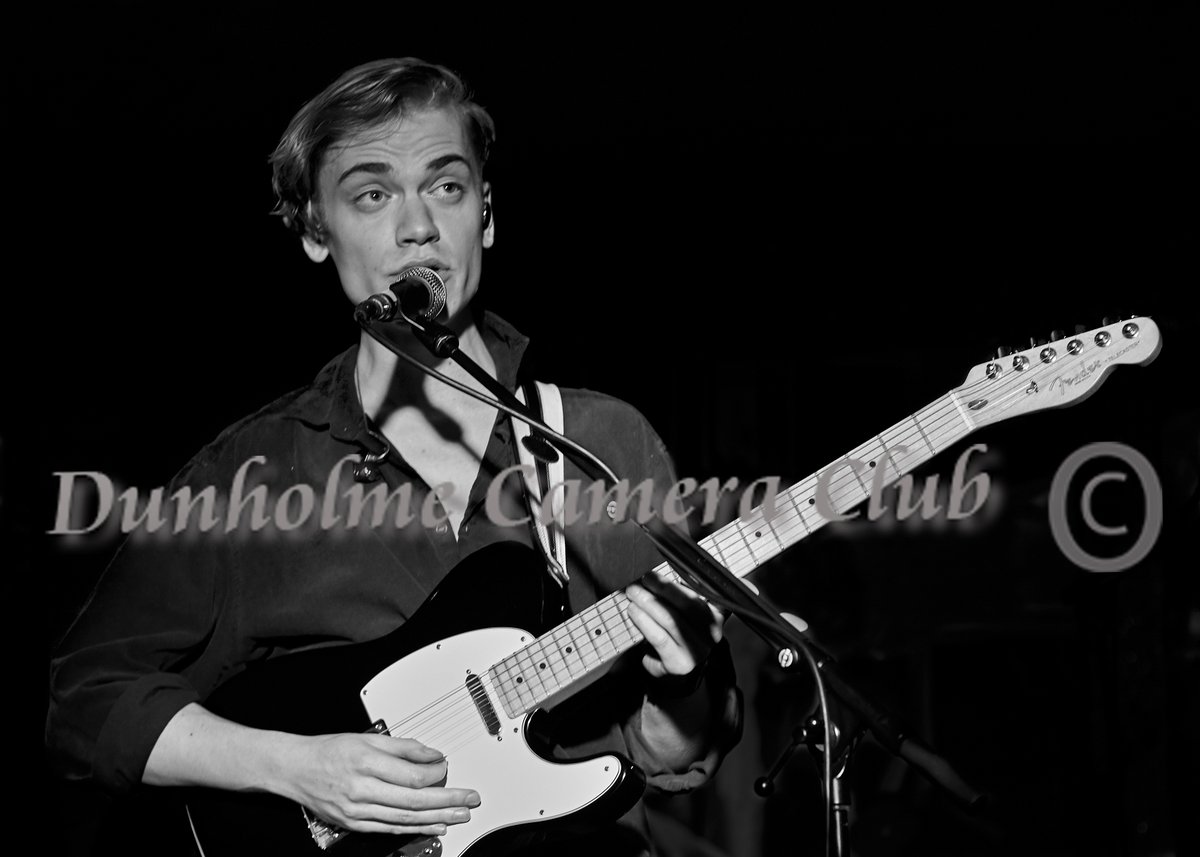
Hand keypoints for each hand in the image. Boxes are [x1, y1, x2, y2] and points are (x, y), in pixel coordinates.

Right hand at [282, 733, 480, 835]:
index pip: (410, 775)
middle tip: (470, 799)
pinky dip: (415, 828)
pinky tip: (434, 826)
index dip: (434, 774)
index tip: (448, 767)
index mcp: (366, 763)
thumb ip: (403, 747)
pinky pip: (391, 828)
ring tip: (460, 815)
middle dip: (447, 800)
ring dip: (437, 818)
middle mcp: (362, 789)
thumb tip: (432, 754)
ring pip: (405, 817)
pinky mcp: (355, 823)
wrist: (296, 769)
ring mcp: (358, 811)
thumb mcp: (368, 739)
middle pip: (413, 799)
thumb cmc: (330, 751)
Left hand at [625, 573, 723, 680]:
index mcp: (718, 614)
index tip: (681, 563)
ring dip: (649, 603)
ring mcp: (698, 650)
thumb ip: (683, 591)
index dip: (702, 579)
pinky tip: (633, 611)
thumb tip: (660, 571)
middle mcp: (714, 632)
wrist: (675, 672)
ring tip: (634, 592)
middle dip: (664, 588)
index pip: (712, 592)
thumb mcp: (685, 612)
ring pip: (672, 620)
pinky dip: (644, 622)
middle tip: (646, 577)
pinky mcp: (680, 663)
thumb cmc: (677, 633)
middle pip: (690, 604)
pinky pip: (659, 638)